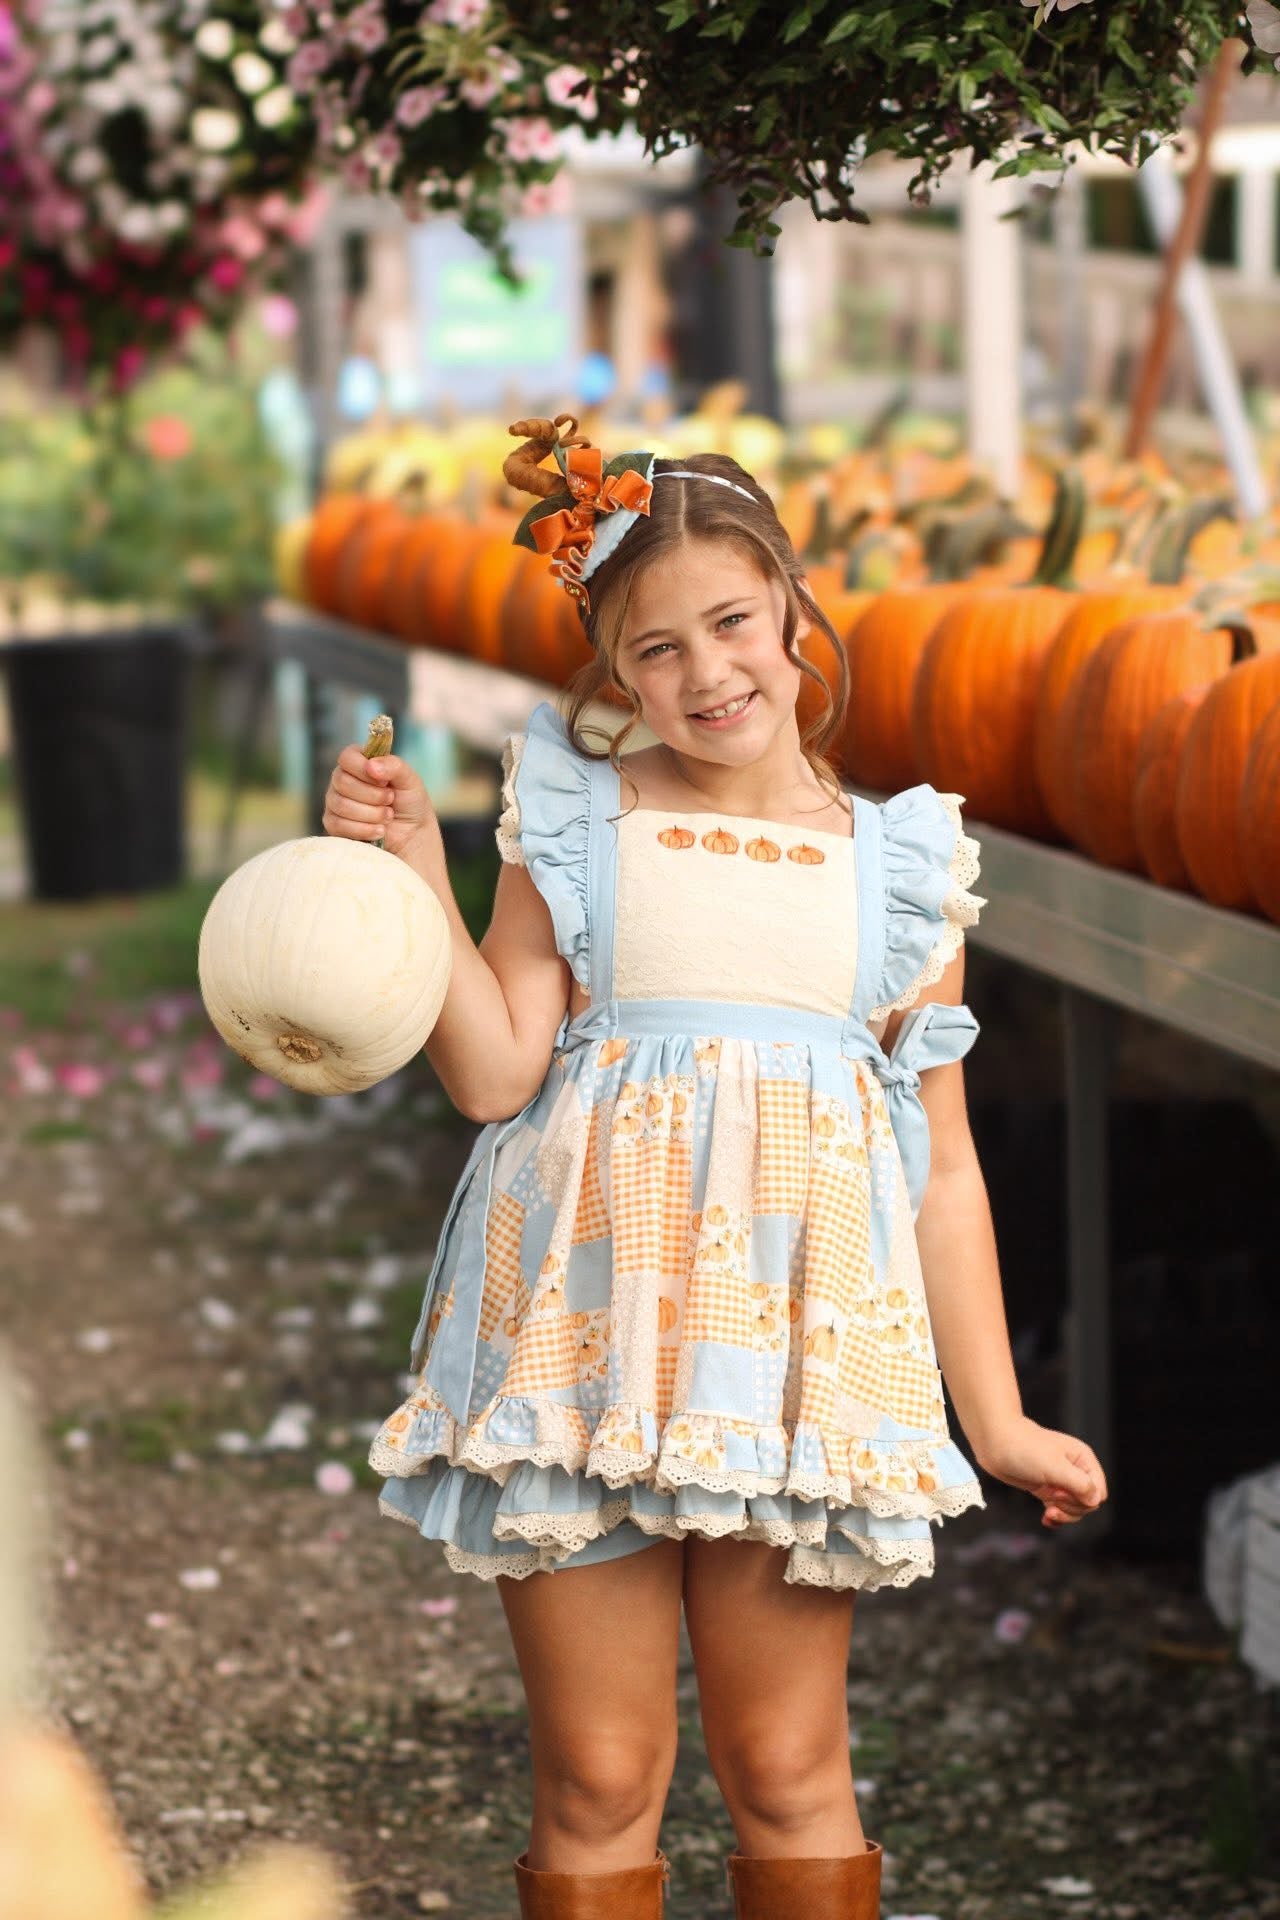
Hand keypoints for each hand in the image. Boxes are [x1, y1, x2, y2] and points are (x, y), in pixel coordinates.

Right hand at [323, 743, 437, 861]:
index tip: (385, 782)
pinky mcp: (334, 825)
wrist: (412, 834)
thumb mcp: (409, 779)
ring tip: (388, 815)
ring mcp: (335, 802)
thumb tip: (371, 765)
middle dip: (373, 795)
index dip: (364, 770)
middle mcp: (342, 780)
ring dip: (372, 814)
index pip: (347, 757)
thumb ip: (394, 766)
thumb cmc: (409, 802)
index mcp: (358, 762)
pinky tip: (380, 830)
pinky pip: (338, 825)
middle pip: (342, 782)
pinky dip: (364, 829)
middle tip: (390, 799)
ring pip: (341, 805)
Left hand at [975, 1415, 1107, 1529]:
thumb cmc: (1024, 1448)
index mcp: (1083, 1459)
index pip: (1098, 1491)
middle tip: (1052, 1499)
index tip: (1060, 1492)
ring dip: (1063, 1514)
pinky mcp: (1047, 1488)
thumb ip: (1078, 1484)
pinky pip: (1059, 1508)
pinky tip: (1047, 1520)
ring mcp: (1060, 1480)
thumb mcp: (1054, 1466)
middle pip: (1087, 1502)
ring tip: (1048, 1512)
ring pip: (1074, 1508)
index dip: (1082, 1499)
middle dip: (1071, 1507)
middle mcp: (1075, 1470)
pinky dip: (1055, 1517)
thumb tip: (1095, 1500)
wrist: (994, 1442)